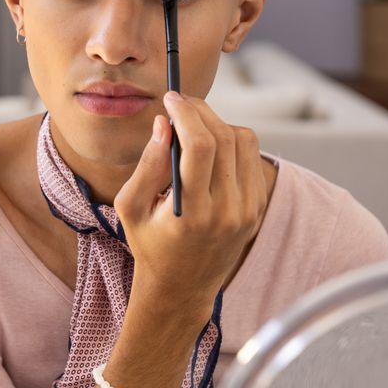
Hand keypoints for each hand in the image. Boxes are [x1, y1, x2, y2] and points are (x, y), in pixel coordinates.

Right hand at [114, 92, 269, 322]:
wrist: (181, 288)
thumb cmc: (149, 245)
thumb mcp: (130, 207)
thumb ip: (146, 164)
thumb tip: (163, 123)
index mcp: (193, 213)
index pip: (201, 146)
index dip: (187, 113)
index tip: (171, 99)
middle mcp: (227, 212)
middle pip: (224, 138)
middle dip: (200, 111)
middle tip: (179, 104)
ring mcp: (247, 211)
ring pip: (244, 142)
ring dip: (218, 124)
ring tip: (193, 127)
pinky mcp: (257, 209)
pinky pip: (251, 159)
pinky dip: (232, 143)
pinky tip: (210, 148)